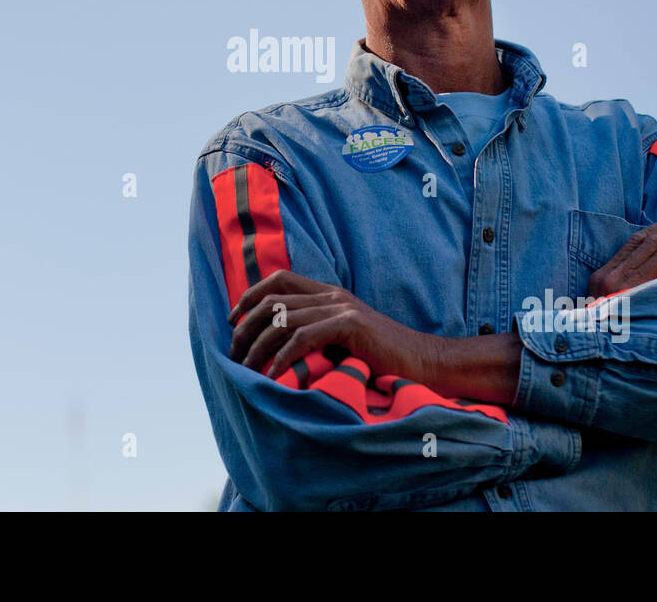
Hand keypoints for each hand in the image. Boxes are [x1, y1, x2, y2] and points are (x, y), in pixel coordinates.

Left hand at [227, 270, 439, 381]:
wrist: (423, 362)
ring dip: (258, 346)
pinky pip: (303, 337)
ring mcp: (341, 308)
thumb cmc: (383, 359)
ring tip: (246, 370)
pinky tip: (274, 376)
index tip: (232, 322)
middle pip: (273, 299)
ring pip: (283, 319)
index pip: (279, 280)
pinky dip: (283, 358)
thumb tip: (275, 350)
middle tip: (233, 354)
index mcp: (330, 294)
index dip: (250, 296)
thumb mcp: (343, 341)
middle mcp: (332, 295)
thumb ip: (316, 335)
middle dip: (246, 326)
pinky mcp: (350, 326)